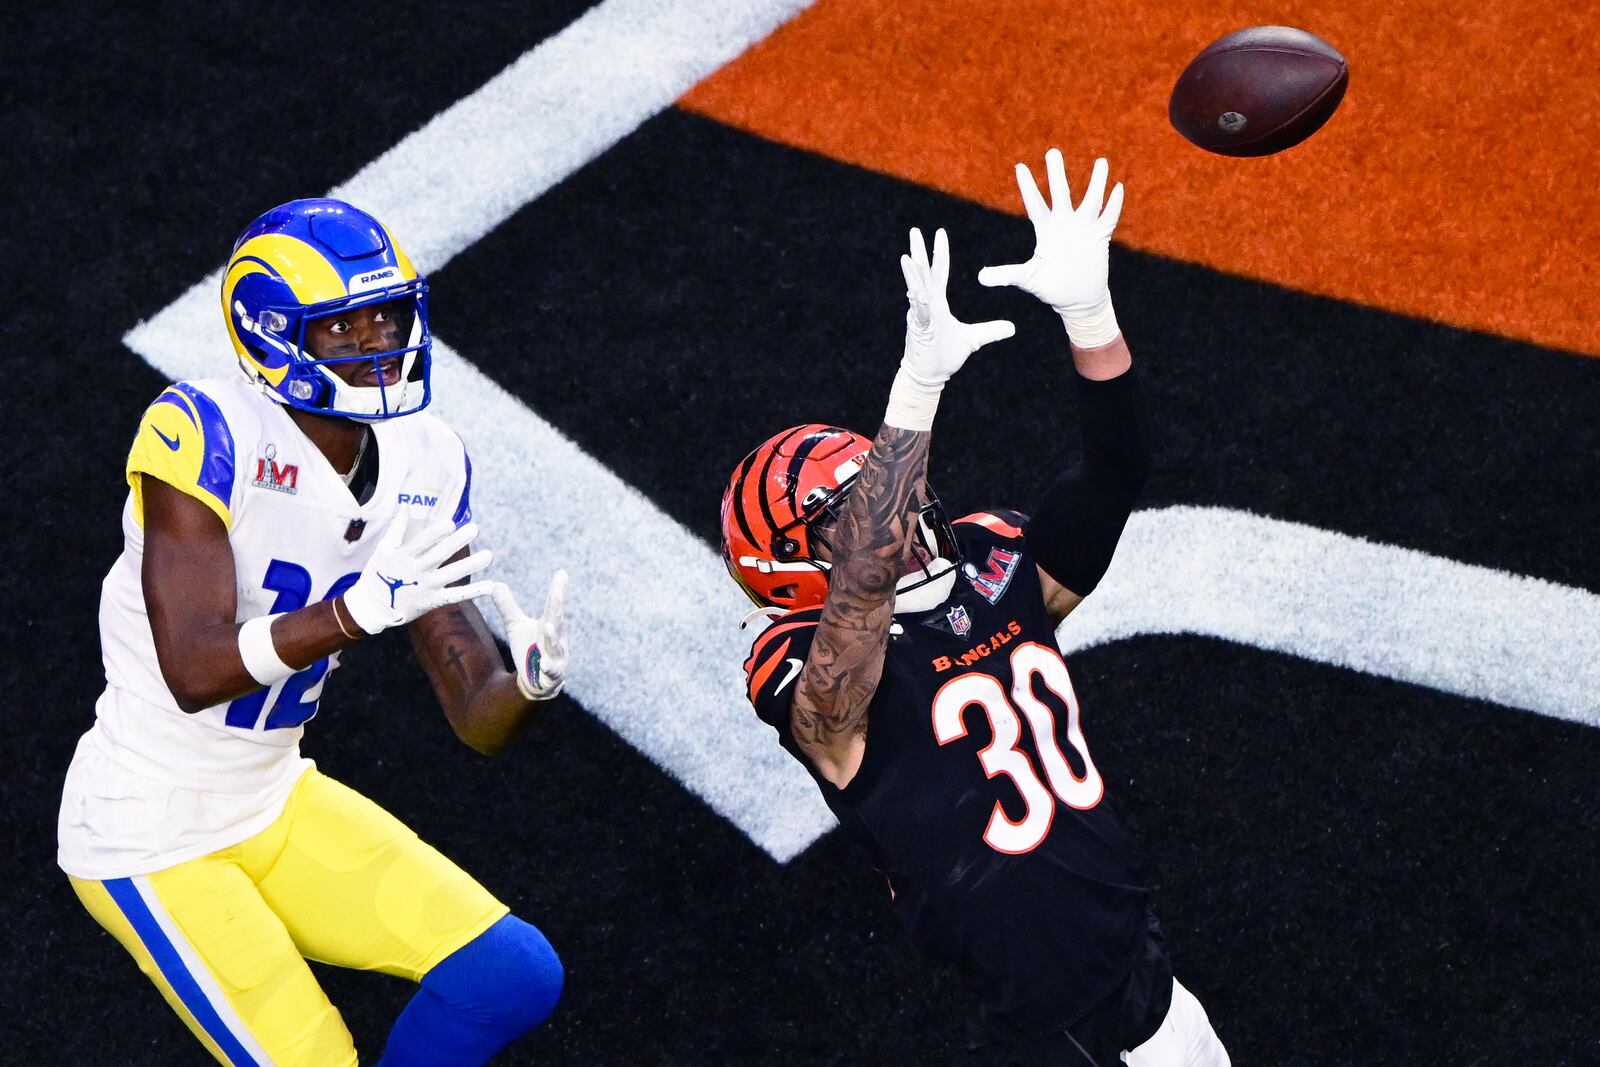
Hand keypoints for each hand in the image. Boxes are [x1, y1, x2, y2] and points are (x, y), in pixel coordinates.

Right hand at [340, 510, 494, 634]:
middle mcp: (416, 571)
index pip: (421, 543)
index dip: (436, 533)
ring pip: (451, 575)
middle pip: (439, 555)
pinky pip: (456, 596)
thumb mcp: (383, 549)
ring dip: (471, 565)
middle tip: (474, 529)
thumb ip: (397, 527)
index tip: (450, 523)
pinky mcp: (433, 601)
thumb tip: (405, 504)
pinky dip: (473, 591)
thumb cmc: (377, 574)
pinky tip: (491, 585)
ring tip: (489, 555)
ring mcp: (426, 587)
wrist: (373, 608)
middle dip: (457, 542)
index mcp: (403, 557)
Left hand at [492, 572, 568, 700]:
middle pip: (556, 620)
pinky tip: (542, 663)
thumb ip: (508, 606)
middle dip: (557, 607)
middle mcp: (556, 637)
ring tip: (548, 626)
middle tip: (556, 592)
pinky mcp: (552, 673)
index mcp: (549, 623)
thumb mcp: (516, 626)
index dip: (557, 589)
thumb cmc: (529, 648)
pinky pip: (551, 670)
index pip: (552, 605)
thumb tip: (495, 584)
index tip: (562, 573)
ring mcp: (556, 655)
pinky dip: (548, 666)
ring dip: (553, 637)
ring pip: (556, 645)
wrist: (536, 678)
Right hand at [899, 226, 1014, 386]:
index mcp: (937, 303)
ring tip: (907, 257)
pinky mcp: (920, 330)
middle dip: (919, 252)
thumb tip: (1012, 328)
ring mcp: (922, 316)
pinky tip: (914, 290)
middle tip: (915, 231)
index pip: (939, 273)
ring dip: (912, 274)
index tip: (940, 233)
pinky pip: (919, 312)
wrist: (930, 376)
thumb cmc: (945, 356)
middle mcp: (927, 305)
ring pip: (916, 290)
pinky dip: (916, 301)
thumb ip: (991, 331)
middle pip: (924, 274)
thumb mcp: (973, 340)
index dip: (940, 253)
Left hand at [979, 151, 1123, 345]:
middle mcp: (1064, 224)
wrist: (1077, 301)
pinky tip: (1117, 188)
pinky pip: (1108, 218)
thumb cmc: (1051, 288)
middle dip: (1056, 173)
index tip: (1020, 167)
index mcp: (1046, 231)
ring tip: (1101, 161)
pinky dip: (1114, 204)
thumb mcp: (1027, 280)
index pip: (1035, 204)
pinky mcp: (1099, 238)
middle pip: (1060, 193)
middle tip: (1052, 152)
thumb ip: (1005, 275)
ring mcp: (1083, 229)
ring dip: (1096, 182)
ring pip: (1091, 200)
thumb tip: (980, 277)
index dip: (1028, 187)